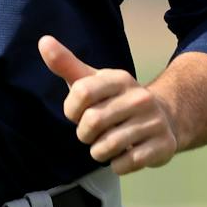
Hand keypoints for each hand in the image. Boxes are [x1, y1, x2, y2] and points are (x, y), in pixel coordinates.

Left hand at [38, 35, 178, 175]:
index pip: (81, 92)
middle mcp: (140, 97)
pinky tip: (124, 155)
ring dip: (99, 152)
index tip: (78, 113)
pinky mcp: (163, 145)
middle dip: (85, 134)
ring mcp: (154, 121)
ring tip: (107, 144)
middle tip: (94, 132)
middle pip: (92, 122)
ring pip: (107, 147)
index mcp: (120, 79)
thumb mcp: (92, 81)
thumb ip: (66, 64)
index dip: (71, 109)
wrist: (163, 118)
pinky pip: (125, 164)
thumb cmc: (115, 100)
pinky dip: (117, 165)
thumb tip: (43, 41)